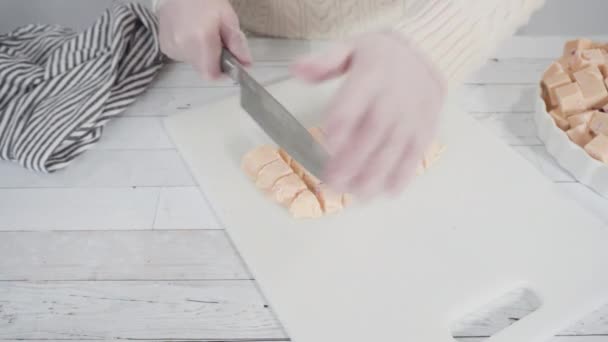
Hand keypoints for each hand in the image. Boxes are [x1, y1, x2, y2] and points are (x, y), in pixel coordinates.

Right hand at [157, 0, 251, 78]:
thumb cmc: (205, 0)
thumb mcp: (228, 18)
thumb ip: (237, 44)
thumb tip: (247, 65)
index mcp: (202, 39)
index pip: (211, 75)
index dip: (222, 73)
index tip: (228, 63)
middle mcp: (184, 46)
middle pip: (203, 70)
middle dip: (213, 61)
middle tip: (217, 42)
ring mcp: (172, 47)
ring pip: (194, 64)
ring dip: (202, 55)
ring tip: (202, 34)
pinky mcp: (165, 46)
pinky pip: (183, 57)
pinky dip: (190, 50)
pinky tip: (190, 34)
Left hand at [292, 32, 445, 197]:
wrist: (425, 56)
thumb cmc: (380, 58)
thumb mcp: (349, 48)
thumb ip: (323, 62)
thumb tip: (296, 70)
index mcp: (370, 76)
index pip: (352, 103)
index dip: (339, 126)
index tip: (327, 147)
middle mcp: (392, 98)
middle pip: (371, 133)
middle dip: (352, 161)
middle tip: (333, 183)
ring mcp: (411, 116)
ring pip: (392, 149)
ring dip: (374, 175)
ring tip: (356, 195)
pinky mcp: (424, 130)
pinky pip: (415, 155)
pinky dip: (403, 175)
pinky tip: (387, 192)